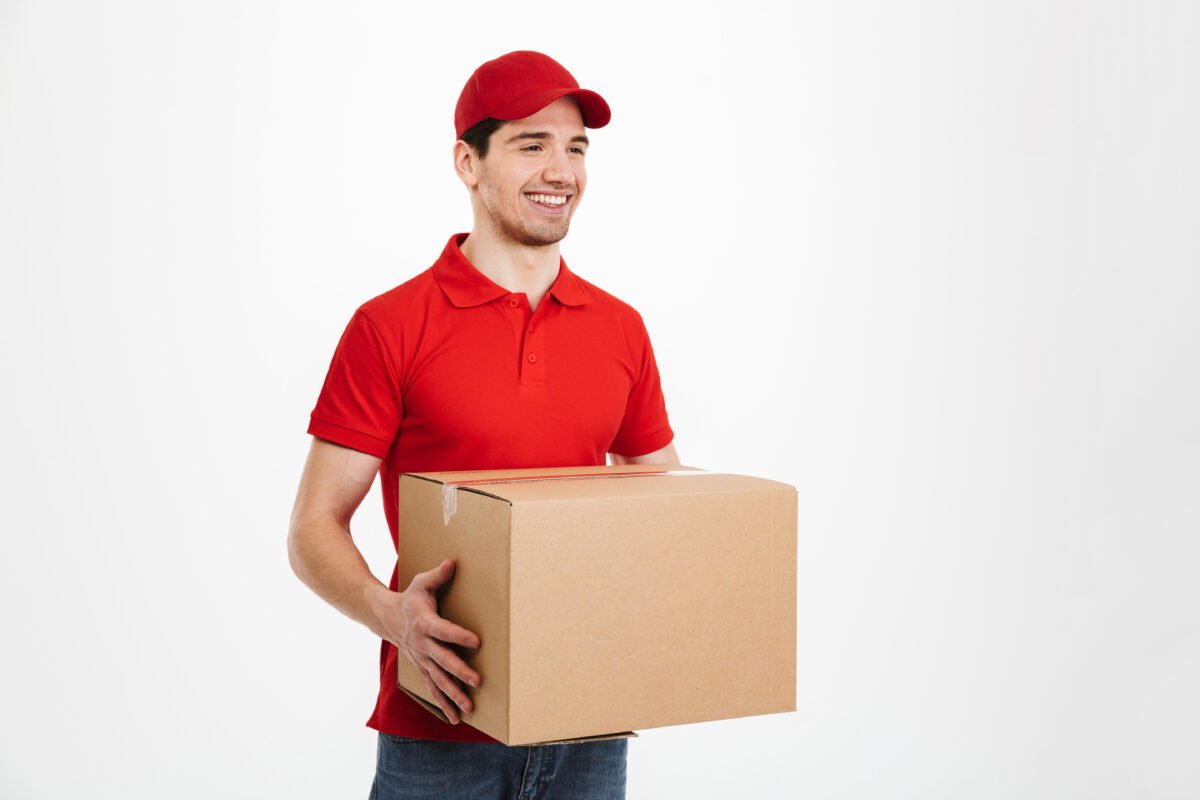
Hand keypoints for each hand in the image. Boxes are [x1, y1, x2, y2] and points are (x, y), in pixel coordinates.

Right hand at [372, 558, 480, 723]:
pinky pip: (433, 689)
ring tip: (470, 707)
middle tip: (478, 680)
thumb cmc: (410, 599)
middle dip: (460, 672)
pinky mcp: (423, 669)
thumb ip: (438, 575)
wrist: (386, 618)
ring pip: (438, 680)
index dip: (459, 635)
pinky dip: (444, 704)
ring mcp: (422, 660)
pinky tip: (457, 717)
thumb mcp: (421, 583)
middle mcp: (423, 644)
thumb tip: (453, 562)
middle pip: (443, 661)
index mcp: (425, 622)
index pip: (444, 630)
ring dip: (454, 695)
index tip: (476, 642)